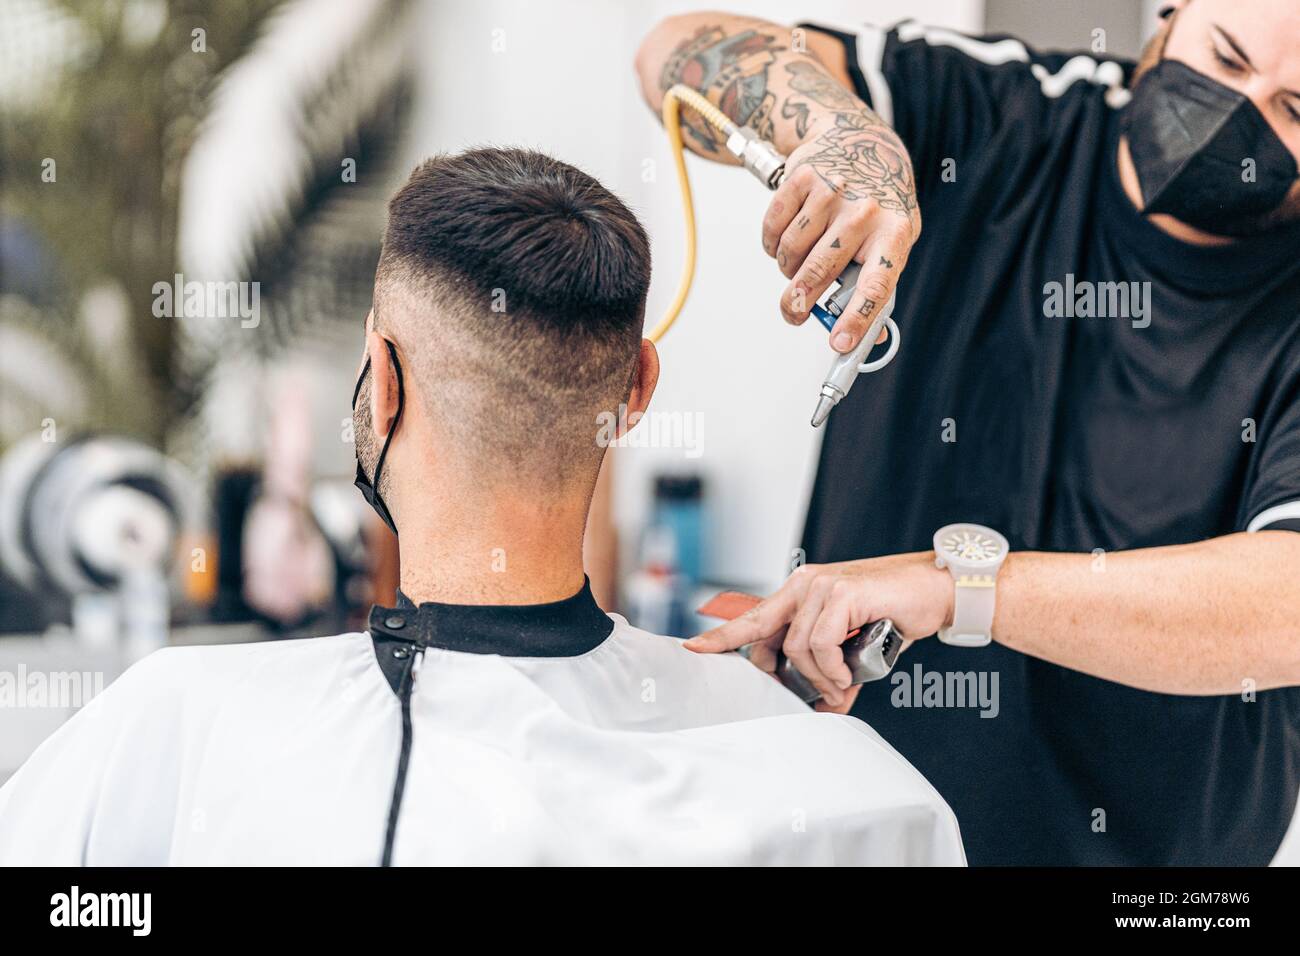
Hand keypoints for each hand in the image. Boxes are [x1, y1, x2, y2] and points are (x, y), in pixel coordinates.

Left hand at [685, 552, 951, 707]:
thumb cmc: (896, 614)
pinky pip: (819, 643)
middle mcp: (805, 584)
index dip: (721, 636)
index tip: (692, 647)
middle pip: (765, 637)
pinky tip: (847, 674)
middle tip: (809, 694)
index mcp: (801, 592)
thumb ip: (830, 667)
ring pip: (795, 647)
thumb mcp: (853, 644)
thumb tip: (822, 705)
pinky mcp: (841, 593)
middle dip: (778, 674)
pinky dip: (832, 668)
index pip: (752, 617)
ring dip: (818, 677)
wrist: (935, 591)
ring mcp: (821, 586)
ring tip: (840, 685)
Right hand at [762, 113, 920, 352]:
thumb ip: (880, 285)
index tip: (840, 344)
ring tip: (798, 264)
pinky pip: (773, 229)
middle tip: (794, 313)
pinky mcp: (802, 177)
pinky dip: (773, 244)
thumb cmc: (880, 202)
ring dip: (788, 269)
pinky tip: (786, 240)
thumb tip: (872, 339)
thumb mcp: (893, 239)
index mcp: (895, 231)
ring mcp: (833, 192)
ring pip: (791, 253)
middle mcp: (865, 210)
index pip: (876, 284)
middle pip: (820, 272)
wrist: (861, 141)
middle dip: (799, 302)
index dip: (856, 319)